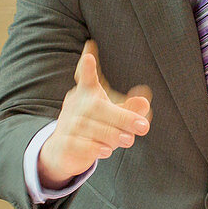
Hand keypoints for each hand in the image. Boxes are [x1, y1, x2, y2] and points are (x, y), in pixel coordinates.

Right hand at [38, 39, 151, 188]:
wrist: (63, 151)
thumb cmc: (94, 129)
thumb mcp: (114, 118)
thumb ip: (130, 109)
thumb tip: (144, 99)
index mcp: (87, 95)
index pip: (87, 79)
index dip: (87, 68)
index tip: (90, 56)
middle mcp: (76, 107)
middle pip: (97, 107)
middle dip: (122, 117)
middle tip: (143, 126)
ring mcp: (68, 124)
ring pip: (89, 127)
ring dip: (112, 134)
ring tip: (128, 139)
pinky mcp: (64, 143)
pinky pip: (78, 144)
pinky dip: (94, 148)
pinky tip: (106, 150)